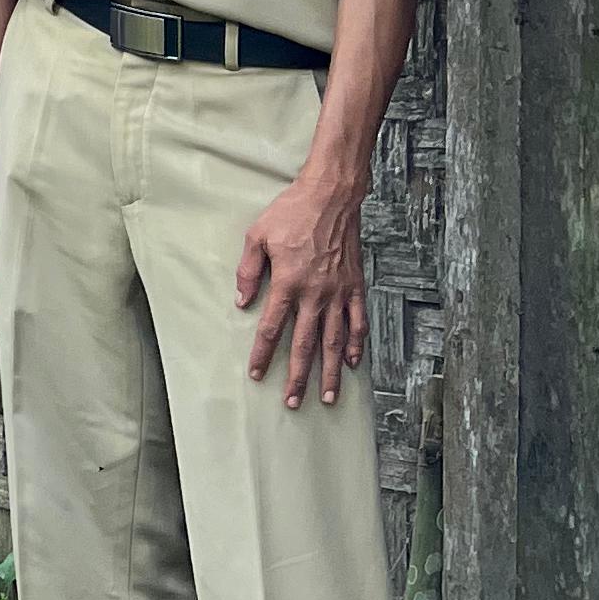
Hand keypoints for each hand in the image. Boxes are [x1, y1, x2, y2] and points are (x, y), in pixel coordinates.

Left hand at [237, 161, 368, 405]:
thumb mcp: (257, 235)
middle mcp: (314, 294)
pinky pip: (357, 323)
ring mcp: (338, 293)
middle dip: (298, 377)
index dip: (263, 354)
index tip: (257, 374)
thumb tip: (241, 301)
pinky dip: (356, 345)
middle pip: (305, 345)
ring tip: (327, 396)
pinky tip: (352, 363)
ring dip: (329, 372)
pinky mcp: (355, 287)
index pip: (272, 328)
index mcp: (287, 283)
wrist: (331, 197)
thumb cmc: (291, 213)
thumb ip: (247, 271)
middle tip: (292, 402)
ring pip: (334, 342)